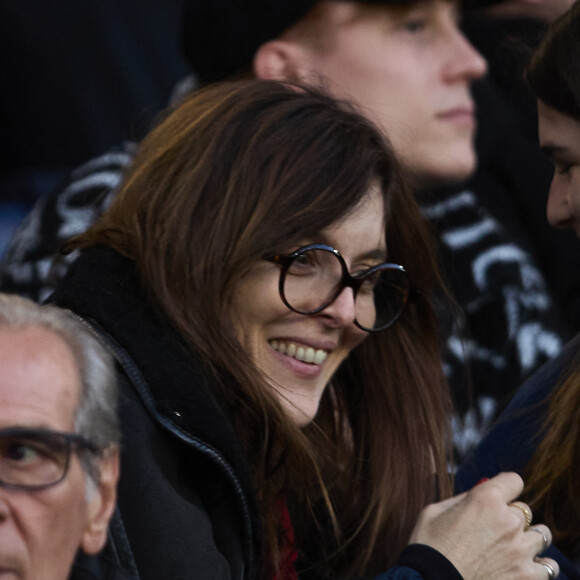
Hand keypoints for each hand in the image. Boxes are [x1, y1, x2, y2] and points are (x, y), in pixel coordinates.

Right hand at [409, 472, 559, 578]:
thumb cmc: (429, 546)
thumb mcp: (435, 511)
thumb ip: (461, 499)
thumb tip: (476, 494)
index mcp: (486, 499)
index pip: (514, 480)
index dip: (506, 487)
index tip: (500, 495)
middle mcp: (508, 521)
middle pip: (525, 510)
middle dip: (511, 517)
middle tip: (496, 529)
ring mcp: (521, 550)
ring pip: (542, 535)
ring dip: (529, 539)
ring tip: (514, 548)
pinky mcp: (527, 577)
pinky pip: (549, 567)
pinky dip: (539, 566)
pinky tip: (524, 566)